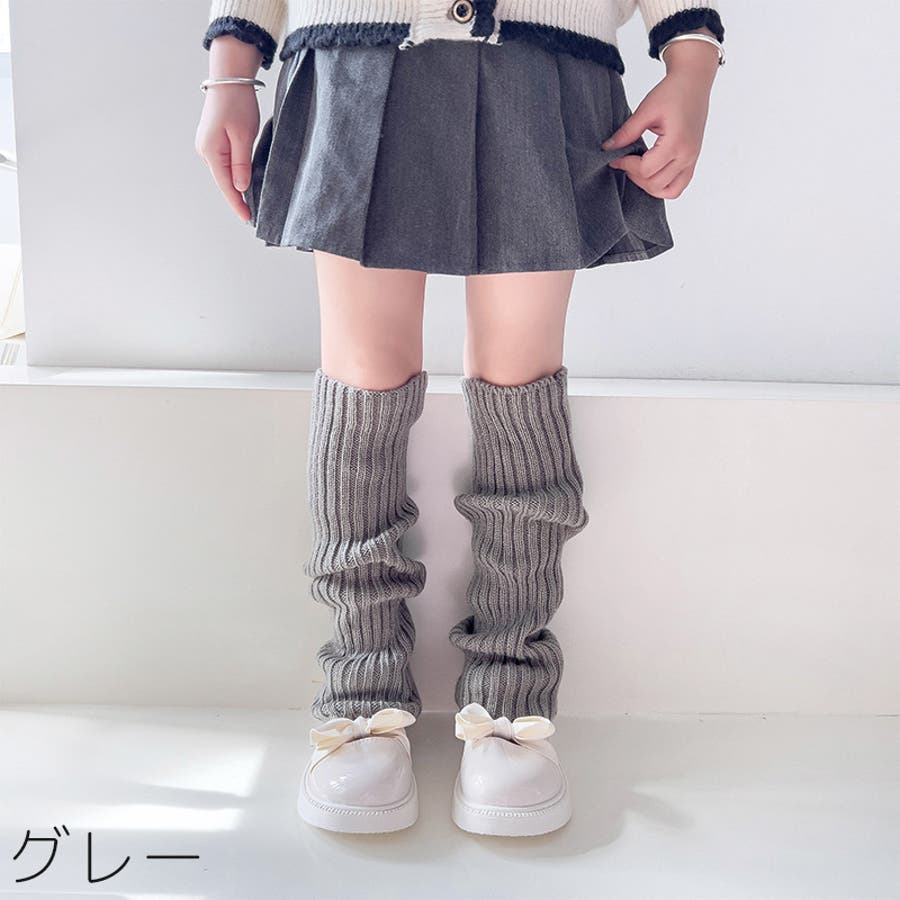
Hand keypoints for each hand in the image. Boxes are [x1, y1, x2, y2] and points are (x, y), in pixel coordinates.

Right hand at [195, 36, 263, 220]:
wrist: (229, 79)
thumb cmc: (237, 104)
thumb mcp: (243, 136)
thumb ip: (241, 164)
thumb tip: (240, 188)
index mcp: (210, 152)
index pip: (226, 186)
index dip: (237, 204)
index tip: (247, 219)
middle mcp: (204, 151)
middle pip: (223, 182)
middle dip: (237, 198)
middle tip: (252, 215)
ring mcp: (207, 146)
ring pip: (223, 174)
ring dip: (236, 187)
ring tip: (250, 203)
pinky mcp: (212, 141)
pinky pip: (224, 164)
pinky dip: (233, 175)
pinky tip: (243, 182)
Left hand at [600, 34, 718, 199]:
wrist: (693, 82)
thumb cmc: (672, 92)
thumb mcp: (646, 110)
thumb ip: (626, 132)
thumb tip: (607, 148)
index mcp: (676, 142)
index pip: (646, 170)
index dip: (626, 165)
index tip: (616, 158)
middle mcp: (687, 155)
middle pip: (655, 184)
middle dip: (635, 176)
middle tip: (625, 161)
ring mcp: (692, 159)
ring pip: (669, 191)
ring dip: (649, 186)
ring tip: (638, 169)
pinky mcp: (693, 160)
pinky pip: (678, 186)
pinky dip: (663, 186)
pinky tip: (651, 173)